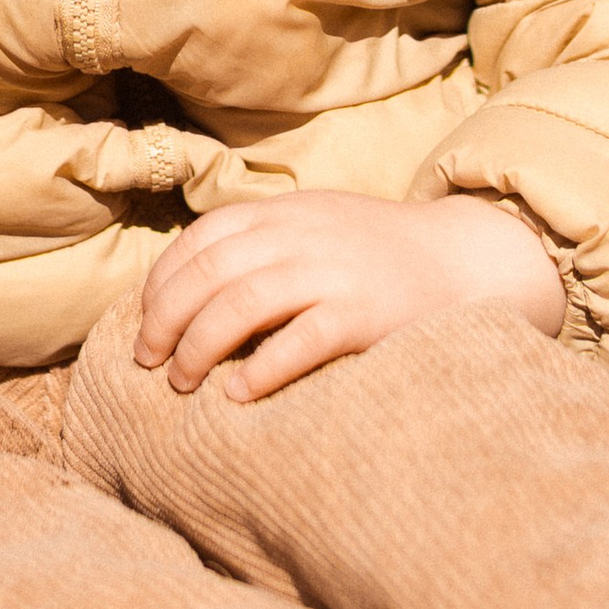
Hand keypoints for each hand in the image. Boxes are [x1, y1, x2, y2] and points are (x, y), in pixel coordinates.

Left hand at [133, 189, 567, 402]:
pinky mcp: (363, 315)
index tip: (144, 322)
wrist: (464, 259)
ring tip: (182, 384)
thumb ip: (260, 243)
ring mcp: (333, 273)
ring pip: (242, 303)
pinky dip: (260, 370)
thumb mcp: (314, 226)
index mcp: (284, 212)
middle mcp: (301, 235)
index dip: (161, 282)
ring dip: (199, 347)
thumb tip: (185, 288)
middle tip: (149, 362)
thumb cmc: (376, 254)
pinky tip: (238, 396)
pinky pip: (299, 341)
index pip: (201, 239)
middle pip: (209, 273)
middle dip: (166, 319)